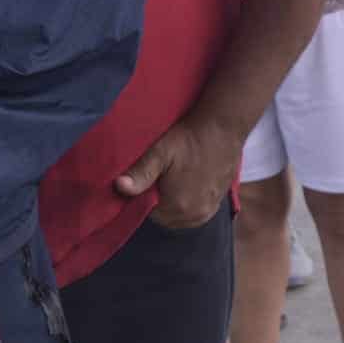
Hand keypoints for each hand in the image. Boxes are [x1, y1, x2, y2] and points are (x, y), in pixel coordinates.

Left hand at [115, 116, 240, 228]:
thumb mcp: (160, 152)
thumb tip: (119, 187)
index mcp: (176, 207)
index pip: (147, 212)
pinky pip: (197, 210)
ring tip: (179, 176)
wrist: (224, 126)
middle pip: (165, 215)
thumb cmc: (189, 138)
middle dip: (161, 199)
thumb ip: (140, 173)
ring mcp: (209, 210)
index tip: (151, 174)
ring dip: (176, 201)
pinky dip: (191, 200)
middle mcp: (194, 216)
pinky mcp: (219, 202)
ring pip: (181, 214)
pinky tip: (191, 181)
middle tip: (165, 173)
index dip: (146, 193)